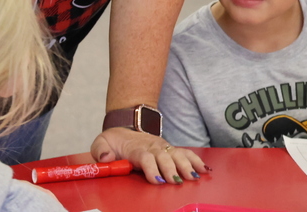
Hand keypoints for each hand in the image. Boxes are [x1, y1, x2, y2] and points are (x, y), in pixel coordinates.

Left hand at [90, 127, 208, 184]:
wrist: (126, 125)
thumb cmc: (115, 140)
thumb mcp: (101, 142)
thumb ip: (101, 150)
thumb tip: (108, 159)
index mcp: (136, 148)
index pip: (146, 157)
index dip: (151, 169)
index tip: (156, 180)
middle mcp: (153, 146)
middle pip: (164, 157)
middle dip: (171, 169)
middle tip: (177, 181)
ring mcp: (163, 147)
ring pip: (177, 155)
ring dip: (187, 165)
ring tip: (194, 177)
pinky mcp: (170, 149)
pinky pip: (185, 153)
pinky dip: (196, 160)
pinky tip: (205, 170)